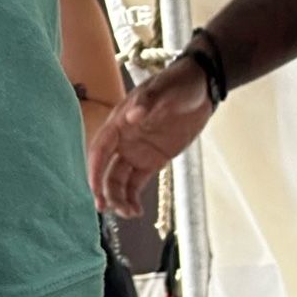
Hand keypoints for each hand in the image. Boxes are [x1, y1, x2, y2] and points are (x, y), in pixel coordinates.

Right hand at [88, 60, 211, 219]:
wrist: (202, 87)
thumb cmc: (179, 83)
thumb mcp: (165, 89)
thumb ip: (148, 102)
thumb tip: (132, 116)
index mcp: (119, 122)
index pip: (100, 149)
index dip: (95, 170)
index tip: (95, 190)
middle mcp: (123, 139)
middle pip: (106, 170)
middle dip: (104, 190)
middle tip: (108, 209)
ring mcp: (137, 152)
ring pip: (119, 180)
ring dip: (119, 198)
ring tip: (129, 213)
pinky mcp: (152, 161)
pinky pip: (136, 183)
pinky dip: (133, 197)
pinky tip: (136, 211)